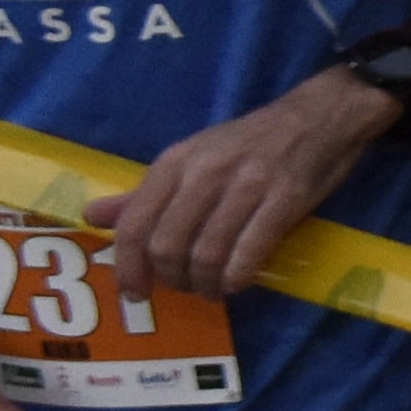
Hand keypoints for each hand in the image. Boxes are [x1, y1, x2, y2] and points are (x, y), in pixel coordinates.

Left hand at [96, 69, 397, 303]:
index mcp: (175, 162)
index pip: (135, 225)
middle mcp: (205, 173)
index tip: (134, 294)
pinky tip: (238, 282)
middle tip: (186, 288)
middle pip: (167, 246)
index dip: (128, 268)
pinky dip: (238, 278)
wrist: (317, 116)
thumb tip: (92, 217)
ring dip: (206, 284)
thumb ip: (144, 194)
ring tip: (213, 289)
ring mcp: (246, 186)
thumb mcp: (190, 159)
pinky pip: (249, 253)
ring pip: (207, 254)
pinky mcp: (284, 200)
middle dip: (172, 280)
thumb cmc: (249, 143)